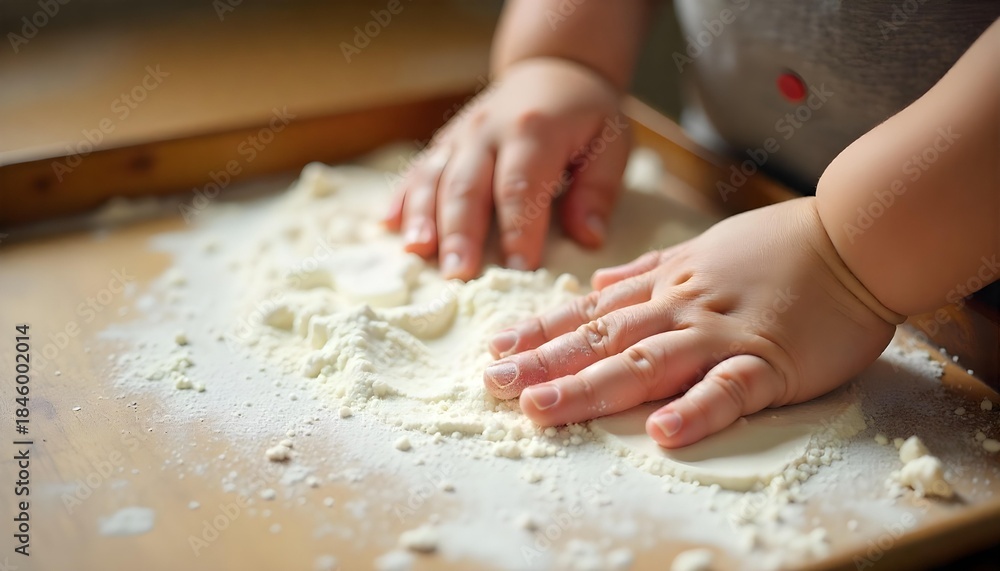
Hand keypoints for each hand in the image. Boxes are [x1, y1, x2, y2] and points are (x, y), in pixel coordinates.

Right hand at [384, 57, 629, 279]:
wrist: (553, 69)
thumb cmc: (586, 114)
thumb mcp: (611, 143)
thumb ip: (598, 191)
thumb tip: (589, 238)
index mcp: (534, 130)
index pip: (521, 186)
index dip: (519, 230)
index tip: (520, 270)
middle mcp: (489, 130)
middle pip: (468, 186)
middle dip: (461, 234)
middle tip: (458, 276)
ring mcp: (461, 134)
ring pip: (434, 177)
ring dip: (423, 218)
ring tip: (418, 254)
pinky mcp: (444, 141)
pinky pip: (417, 169)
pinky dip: (403, 198)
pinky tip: (390, 226)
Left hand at [482, 197, 896, 446]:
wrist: (855, 236)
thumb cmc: (781, 245)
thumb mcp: (701, 248)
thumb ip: (646, 270)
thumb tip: (596, 288)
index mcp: (667, 286)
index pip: (591, 312)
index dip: (541, 331)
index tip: (497, 349)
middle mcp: (682, 309)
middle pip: (603, 340)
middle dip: (545, 364)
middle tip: (493, 386)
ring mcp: (724, 334)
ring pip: (647, 362)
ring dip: (591, 387)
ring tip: (542, 408)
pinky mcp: (771, 360)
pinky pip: (730, 389)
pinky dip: (696, 409)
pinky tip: (661, 433)